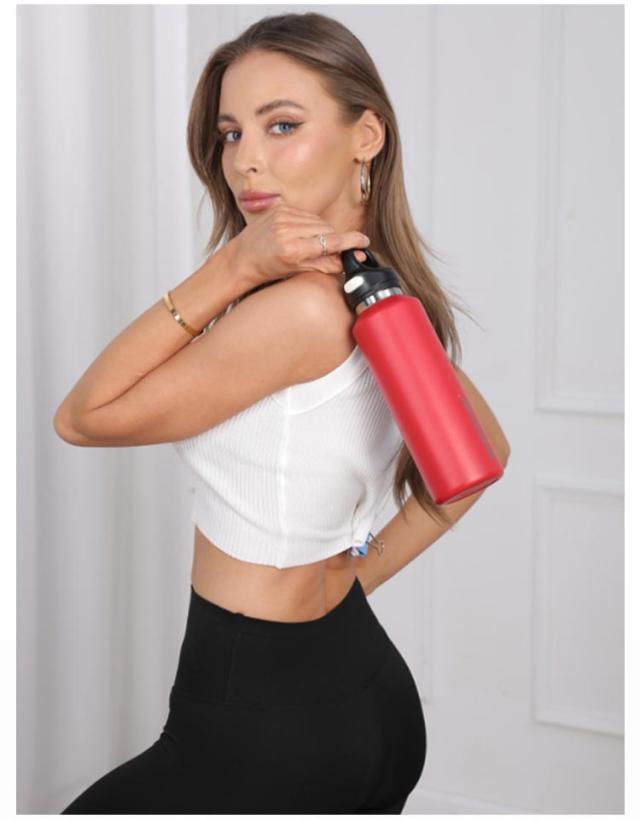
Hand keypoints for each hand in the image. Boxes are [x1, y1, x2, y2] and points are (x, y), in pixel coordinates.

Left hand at [226, 202, 369, 286]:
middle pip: (326, 229)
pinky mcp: (279, 207)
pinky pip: (306, 213)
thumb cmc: (268, 267)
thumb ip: (325, 264)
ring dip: (322, 230)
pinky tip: (302, 232)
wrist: (242, 257)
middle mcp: (287, 230)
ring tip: (312, 242)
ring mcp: (282, 216)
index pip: (329, 242)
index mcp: (292, 249)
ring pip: (318, 220)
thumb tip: (349, 260)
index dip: (349, 241)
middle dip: (333, 239)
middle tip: (333, 249)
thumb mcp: (297, 270)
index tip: (363, 241)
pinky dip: (309, 223)